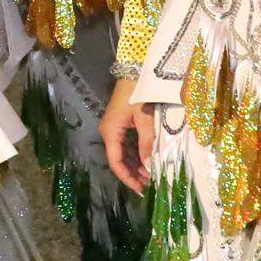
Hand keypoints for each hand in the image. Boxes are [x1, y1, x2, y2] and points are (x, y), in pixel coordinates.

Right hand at [100, 76, 159, 195]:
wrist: (134, 71)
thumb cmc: (138, 94)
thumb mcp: (145, 119)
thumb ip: (147, 143)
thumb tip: (150, 167)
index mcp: (110, 132)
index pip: (116, 163)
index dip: (128, 178)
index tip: (141, 189)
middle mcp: (108, 133)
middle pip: (118, 160)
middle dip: (133, 174)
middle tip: (151, 185)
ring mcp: (113, 129)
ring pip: (122, 154)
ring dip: (135, 166)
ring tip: (151, 176)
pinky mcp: (120, 125)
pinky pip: (126, 146)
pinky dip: (135, 155)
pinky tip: (147, 162)